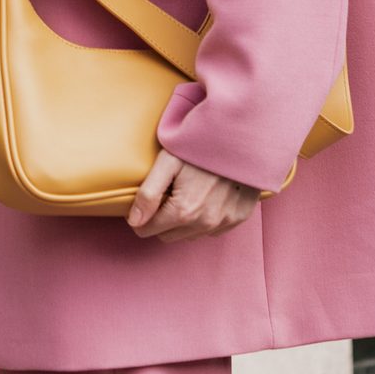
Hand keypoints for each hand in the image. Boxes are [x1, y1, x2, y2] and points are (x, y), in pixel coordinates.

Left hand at [127, 147, 257, 241]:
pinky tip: (205, 198)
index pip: (147, 230)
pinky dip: (204, 220)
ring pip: (190, 235)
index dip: (140, 216)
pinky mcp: (238, 218)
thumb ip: (148, 194)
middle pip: (168, 236)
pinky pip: (212, 230)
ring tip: (186, 193)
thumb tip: (134, 221)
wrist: (241, 138)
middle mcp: (205, 223)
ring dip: (183, 222)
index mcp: (184, 211)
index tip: (143, 202)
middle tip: (165, 195)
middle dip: (160, 220)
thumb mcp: (168, 162)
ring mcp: (224, 222)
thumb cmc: (201, 145)